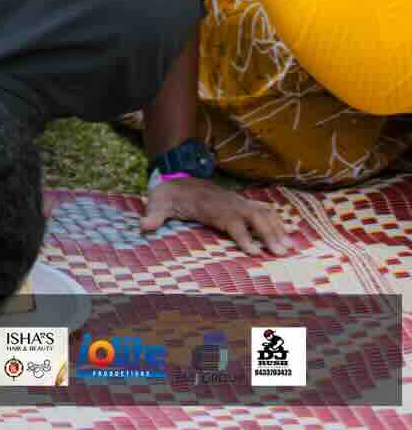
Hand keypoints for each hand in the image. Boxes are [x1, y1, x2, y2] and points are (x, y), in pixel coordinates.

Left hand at [142, 177, 291, 256]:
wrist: (176, 179)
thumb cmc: (169, 196)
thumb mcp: (157, 204)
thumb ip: (154, 215)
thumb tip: (144, 226)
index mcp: (211, 206)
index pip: (231, 221)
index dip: (242, 235)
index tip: (252, 251)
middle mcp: (228, 203)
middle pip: (254, 217)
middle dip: (268, 234)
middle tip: (280, 253)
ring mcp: (237, 202)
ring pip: (263, 213)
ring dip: (277, 229)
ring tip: (290, 249)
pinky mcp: (241, 204)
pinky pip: (264, 211)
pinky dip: (278, 221)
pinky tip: (288, 236)